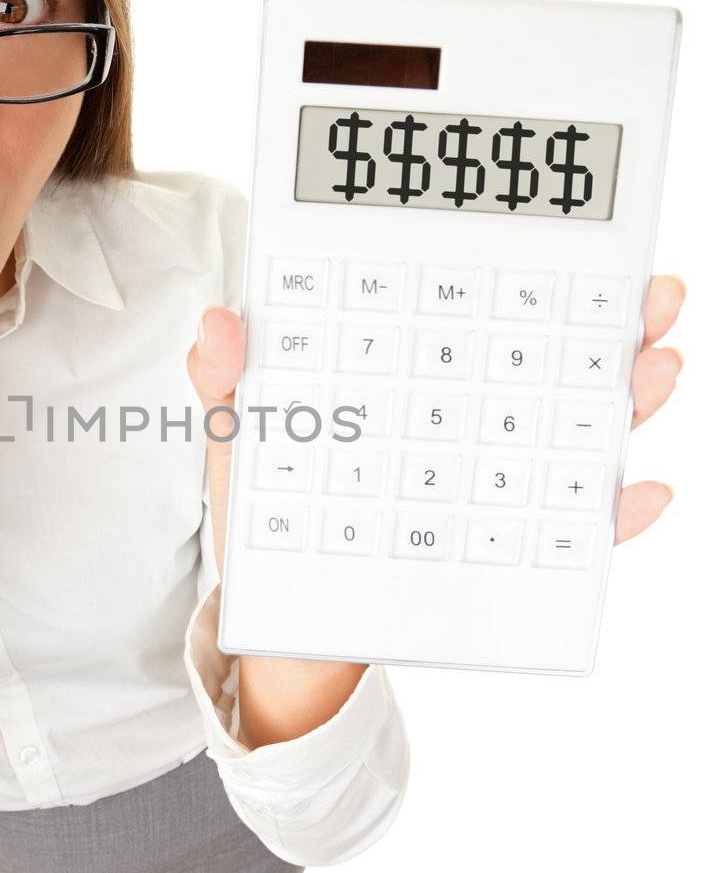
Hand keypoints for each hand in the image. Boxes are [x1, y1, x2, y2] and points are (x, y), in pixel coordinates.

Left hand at [187, 271, 685, 573]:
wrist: (283, 629)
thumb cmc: (270, 516)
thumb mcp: (244, 440)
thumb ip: (232, 382)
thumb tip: (219, 325)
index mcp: (413, 373)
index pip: (484, 307)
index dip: (536, 270)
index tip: (583, 243)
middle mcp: (469, 419)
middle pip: (556, 359)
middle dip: (614, 324)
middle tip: (648, 300)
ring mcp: (492, 484)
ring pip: (579, 434)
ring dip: (628, 400)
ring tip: (652, 374)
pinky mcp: (506, 553)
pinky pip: (575, 535)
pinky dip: (614, 516)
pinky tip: (638, 495)